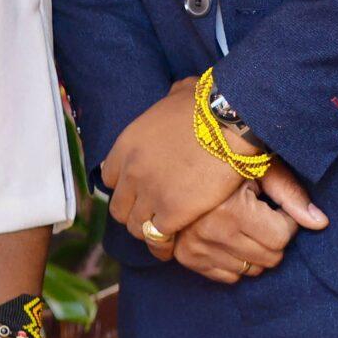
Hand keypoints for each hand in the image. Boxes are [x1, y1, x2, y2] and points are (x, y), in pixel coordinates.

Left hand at [100, 77, 240, 257]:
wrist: (226, 122)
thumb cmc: (208, 104)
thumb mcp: (177, 94)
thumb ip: (170, 98)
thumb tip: (178, 92)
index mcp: (126, 145)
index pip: (111, 178)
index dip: (125, 187)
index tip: (139, 191)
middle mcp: (130, 172)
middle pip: (119, 207)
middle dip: (133, 214)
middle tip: (151, 218)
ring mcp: (149, 194)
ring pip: (135, 227)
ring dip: (147, 233)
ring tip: (162, 237)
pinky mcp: (172, 212)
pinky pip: (158, 238)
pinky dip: (163, 245)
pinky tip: (173, 246)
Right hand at [174, 163, 325, 283]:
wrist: (178, 157)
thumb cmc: (227, 158)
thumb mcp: (261, 168)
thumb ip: (290, 195)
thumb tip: (321, 223)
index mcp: (228, 209)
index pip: (281, 238)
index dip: (284, 220)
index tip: (271, 205)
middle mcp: (208, 232)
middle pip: (270, 259)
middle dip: (272, 238)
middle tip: (258, 216)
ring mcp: (195, 247)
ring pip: (251, 270)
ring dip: (254, 251)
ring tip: (241, 225)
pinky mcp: (186, 257)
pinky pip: (228, 277)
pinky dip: (234, 262)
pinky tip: (228, 238)